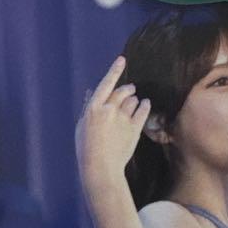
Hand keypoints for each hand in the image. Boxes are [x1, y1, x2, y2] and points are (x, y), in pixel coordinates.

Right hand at [75, 56, 149, 189]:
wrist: (101, 168)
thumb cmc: (87, 148)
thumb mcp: (82, 126)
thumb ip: (88, 107)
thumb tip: (91, 91)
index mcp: (94, 108)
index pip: (105, 84)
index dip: (114, 70)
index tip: (122, 59)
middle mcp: (109, 110)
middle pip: (123, 91)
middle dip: (127, 89)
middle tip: (130, 90)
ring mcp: (123, 119)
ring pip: (133, 100)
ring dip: (134, 100)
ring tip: (132, 106)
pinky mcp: (135, 128)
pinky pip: (143, 109)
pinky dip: (145, 105)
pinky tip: (145, 105)